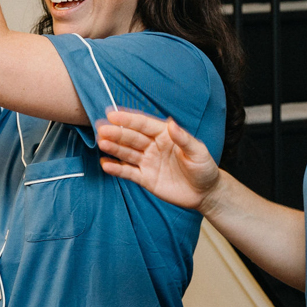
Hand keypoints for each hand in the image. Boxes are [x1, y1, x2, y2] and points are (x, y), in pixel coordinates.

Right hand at [97, 108, 222, 213]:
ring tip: (101, 142)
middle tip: (101, 128)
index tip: (113, 113)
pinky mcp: (145, 178)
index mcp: (165, 135)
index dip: (129, 119)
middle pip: (132, 137)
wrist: (205, 193)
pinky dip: (116, 168)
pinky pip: (128, 172)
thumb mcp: (198, 152)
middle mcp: (153, 146)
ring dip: (114, 147)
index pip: (144, 124)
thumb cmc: (204, 169)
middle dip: (117, 132)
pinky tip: (105, 164)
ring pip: (127, 152)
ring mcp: (148, 162)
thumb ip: (184, 139)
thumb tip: (171, 123)